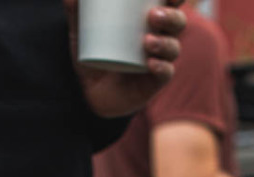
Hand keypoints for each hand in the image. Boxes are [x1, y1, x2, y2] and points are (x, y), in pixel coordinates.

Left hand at [67, 0, 185, 118]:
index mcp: (149, 19)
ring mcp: (159, 60)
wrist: (91, 91)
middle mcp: (160, 37)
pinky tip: (151, 63)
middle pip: (178, 23)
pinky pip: (165, 74)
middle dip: (171, 17)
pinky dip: (161, 67)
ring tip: (148, 42)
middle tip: (153, 16)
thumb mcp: (81, 31)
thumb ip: (74, 11)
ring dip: (165, 43)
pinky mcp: (154, 82)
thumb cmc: (92, 53)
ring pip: (173, 48)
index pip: (169, 3)